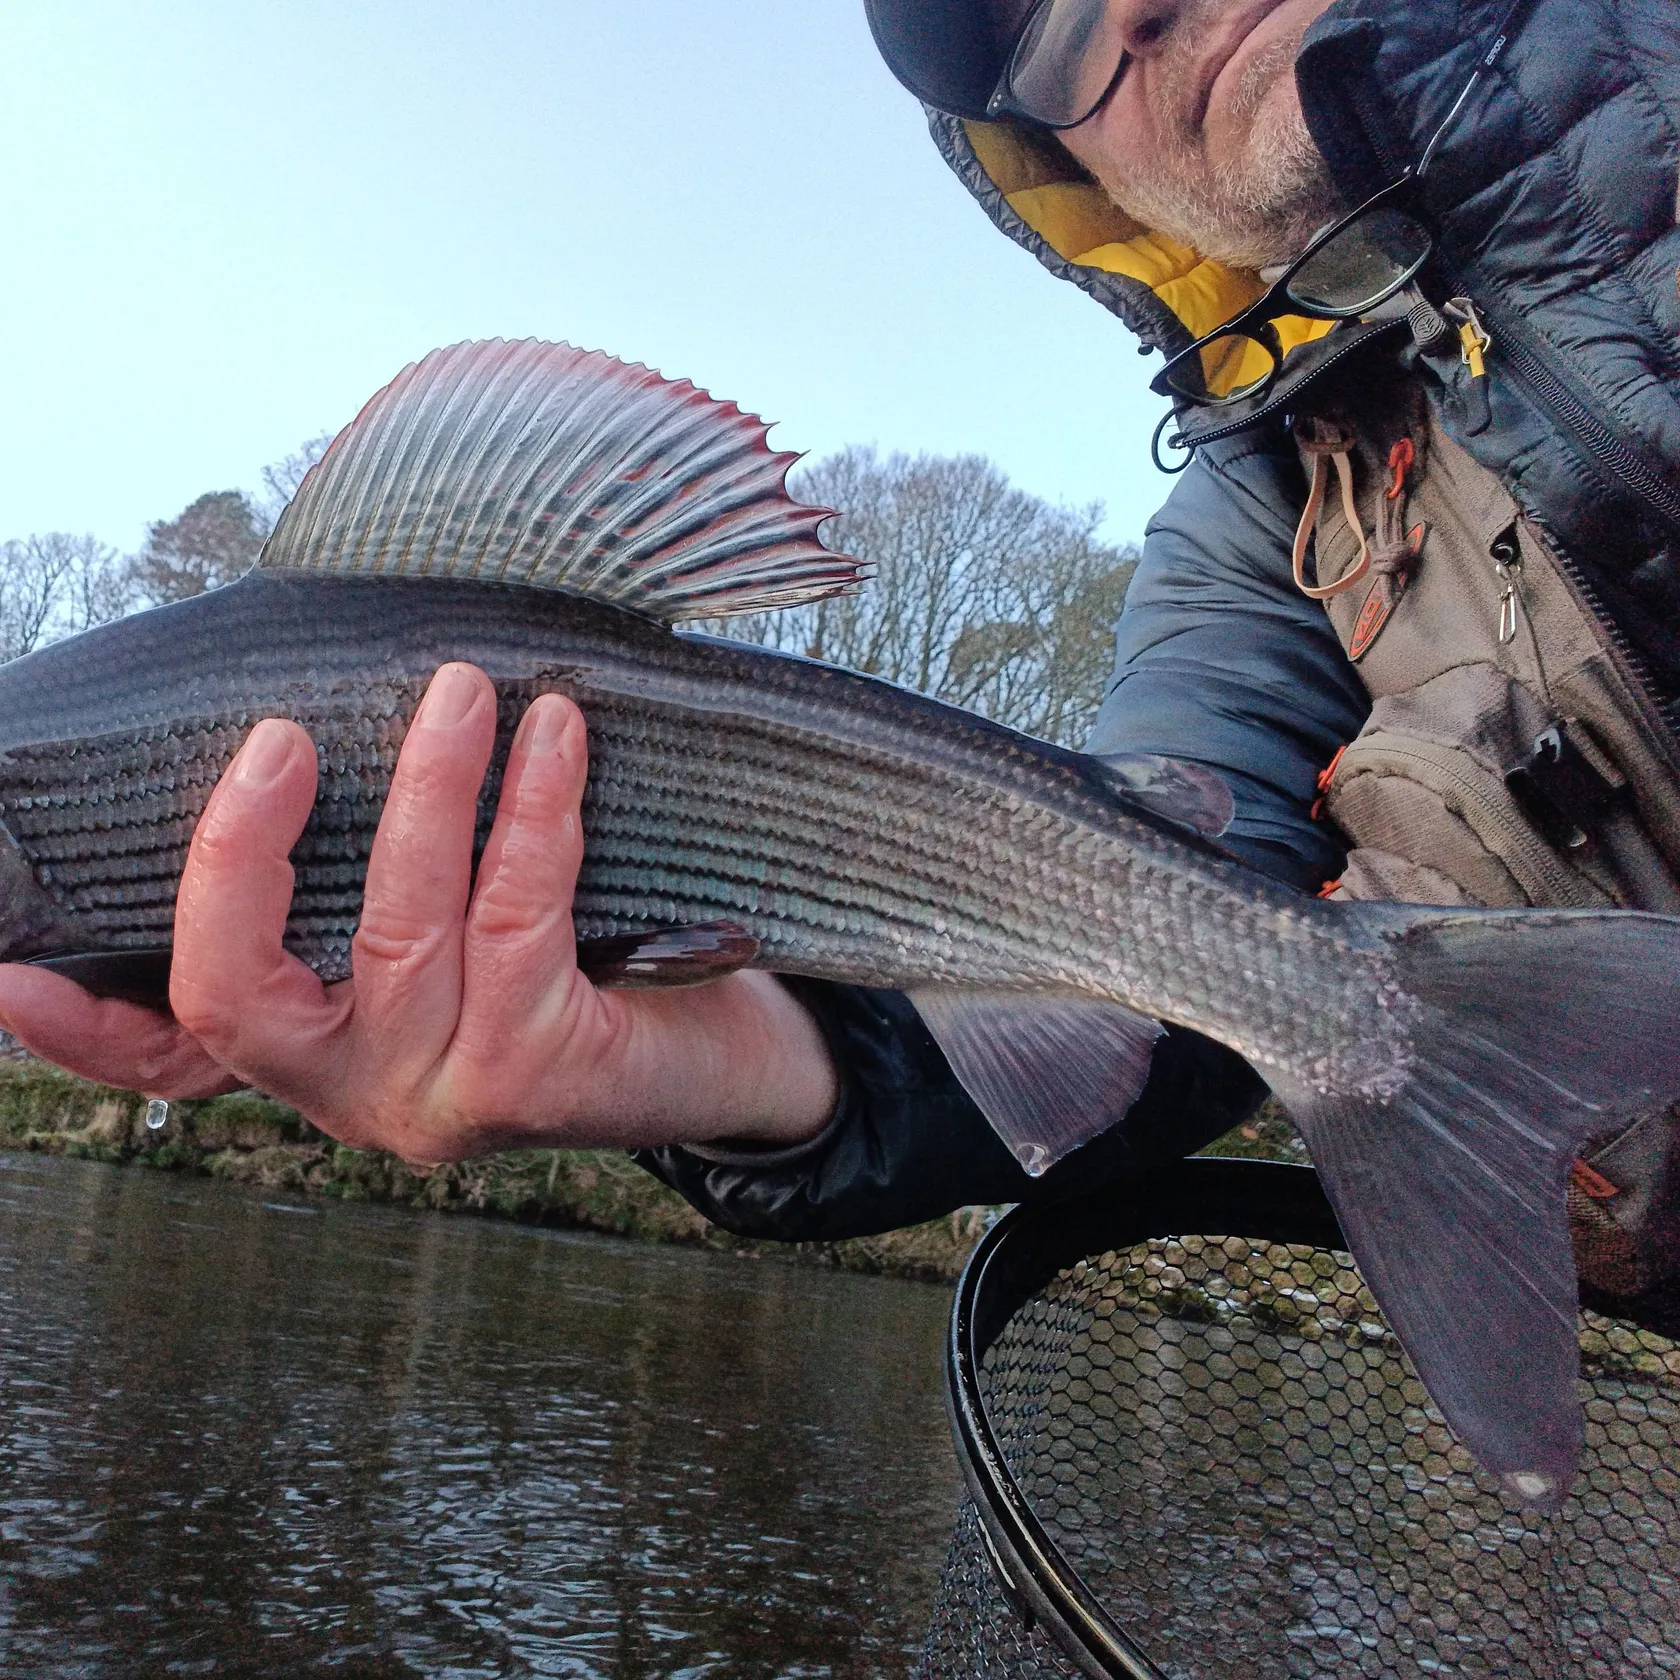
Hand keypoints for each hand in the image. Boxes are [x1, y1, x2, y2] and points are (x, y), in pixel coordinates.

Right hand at [0, 664, 838, 1162]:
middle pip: (242, 993)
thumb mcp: (461, 930)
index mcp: (320, 1059)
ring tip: (458, 690)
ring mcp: (444, 1098)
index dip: (82, 1029)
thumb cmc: (583, 968)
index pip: (176, 1054)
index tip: (12, 972)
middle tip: (277, 736)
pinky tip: (552, 732)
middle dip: (241, 853)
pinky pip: (518, 916)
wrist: (724, 1058)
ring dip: (424, 791)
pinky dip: (531, 809)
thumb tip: (320, 733)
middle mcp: (360, 1096)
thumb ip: (377, 882)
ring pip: (394, 930)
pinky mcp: (538, 1077)